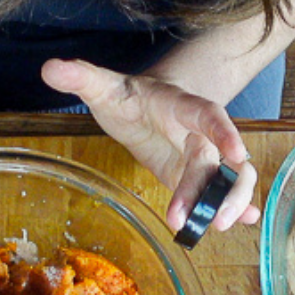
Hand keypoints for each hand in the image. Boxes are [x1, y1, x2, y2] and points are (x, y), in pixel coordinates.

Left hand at [41, 57, 259, 232]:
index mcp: (179, 105)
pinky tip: (244, 220)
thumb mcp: (103, 86)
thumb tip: (50, 68)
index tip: (236, 153)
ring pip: (230, 175)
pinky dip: (237, 203)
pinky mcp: (196, 176)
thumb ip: (80, 77)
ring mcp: (201, 155)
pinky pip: (222, 189)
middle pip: (215, 159)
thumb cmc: (128, 95)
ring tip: (218, 226)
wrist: (147, 101)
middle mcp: (198, 132)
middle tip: (206, 220)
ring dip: (230, 200)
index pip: (207, 114)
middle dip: (212, 189)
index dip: (224, 132)